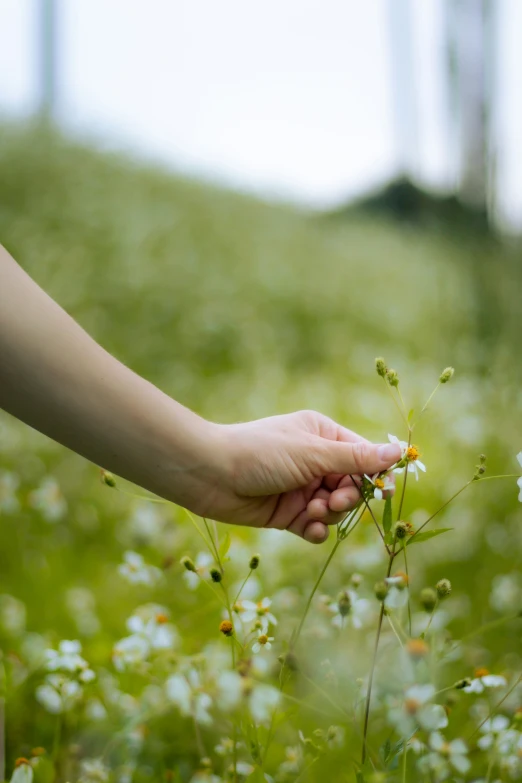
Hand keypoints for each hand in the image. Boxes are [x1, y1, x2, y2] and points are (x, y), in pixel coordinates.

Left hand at [194, 410, 399, 543]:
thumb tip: (398, 452)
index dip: (375, 473)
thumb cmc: (260, 453)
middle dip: (347, 497)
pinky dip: (315, 529)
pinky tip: (307, 528)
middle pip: (351, 485)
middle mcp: (314, 460)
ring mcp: (301, 488)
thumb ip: (355, 458)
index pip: (362, 454)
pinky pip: (315, 526)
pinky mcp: (287, 513)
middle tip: (332, 501)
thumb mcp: (312, 453)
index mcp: (322, 435)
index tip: (384, 491)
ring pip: (335, 508)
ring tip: (312, 512)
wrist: (210, 475)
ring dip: (330, 514)